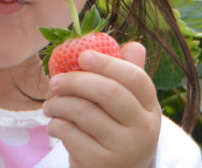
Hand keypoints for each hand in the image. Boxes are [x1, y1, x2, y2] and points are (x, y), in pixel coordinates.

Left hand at [42, 42, 161, 166]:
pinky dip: (56, 125)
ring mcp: (123, 148)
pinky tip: (55, 125)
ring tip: (50, 105)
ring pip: (84, 112)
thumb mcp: (129, 108)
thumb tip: (134, 45)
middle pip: (108, 92)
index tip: (81, 55)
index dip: (107, 63)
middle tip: (55, 81)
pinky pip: (70, 133)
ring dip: (58, 104)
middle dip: (76, 81)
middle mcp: (143, 129)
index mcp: (150, 108)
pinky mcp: (100, 163)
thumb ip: (128, 76)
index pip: (135, 78)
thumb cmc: (117, 132)